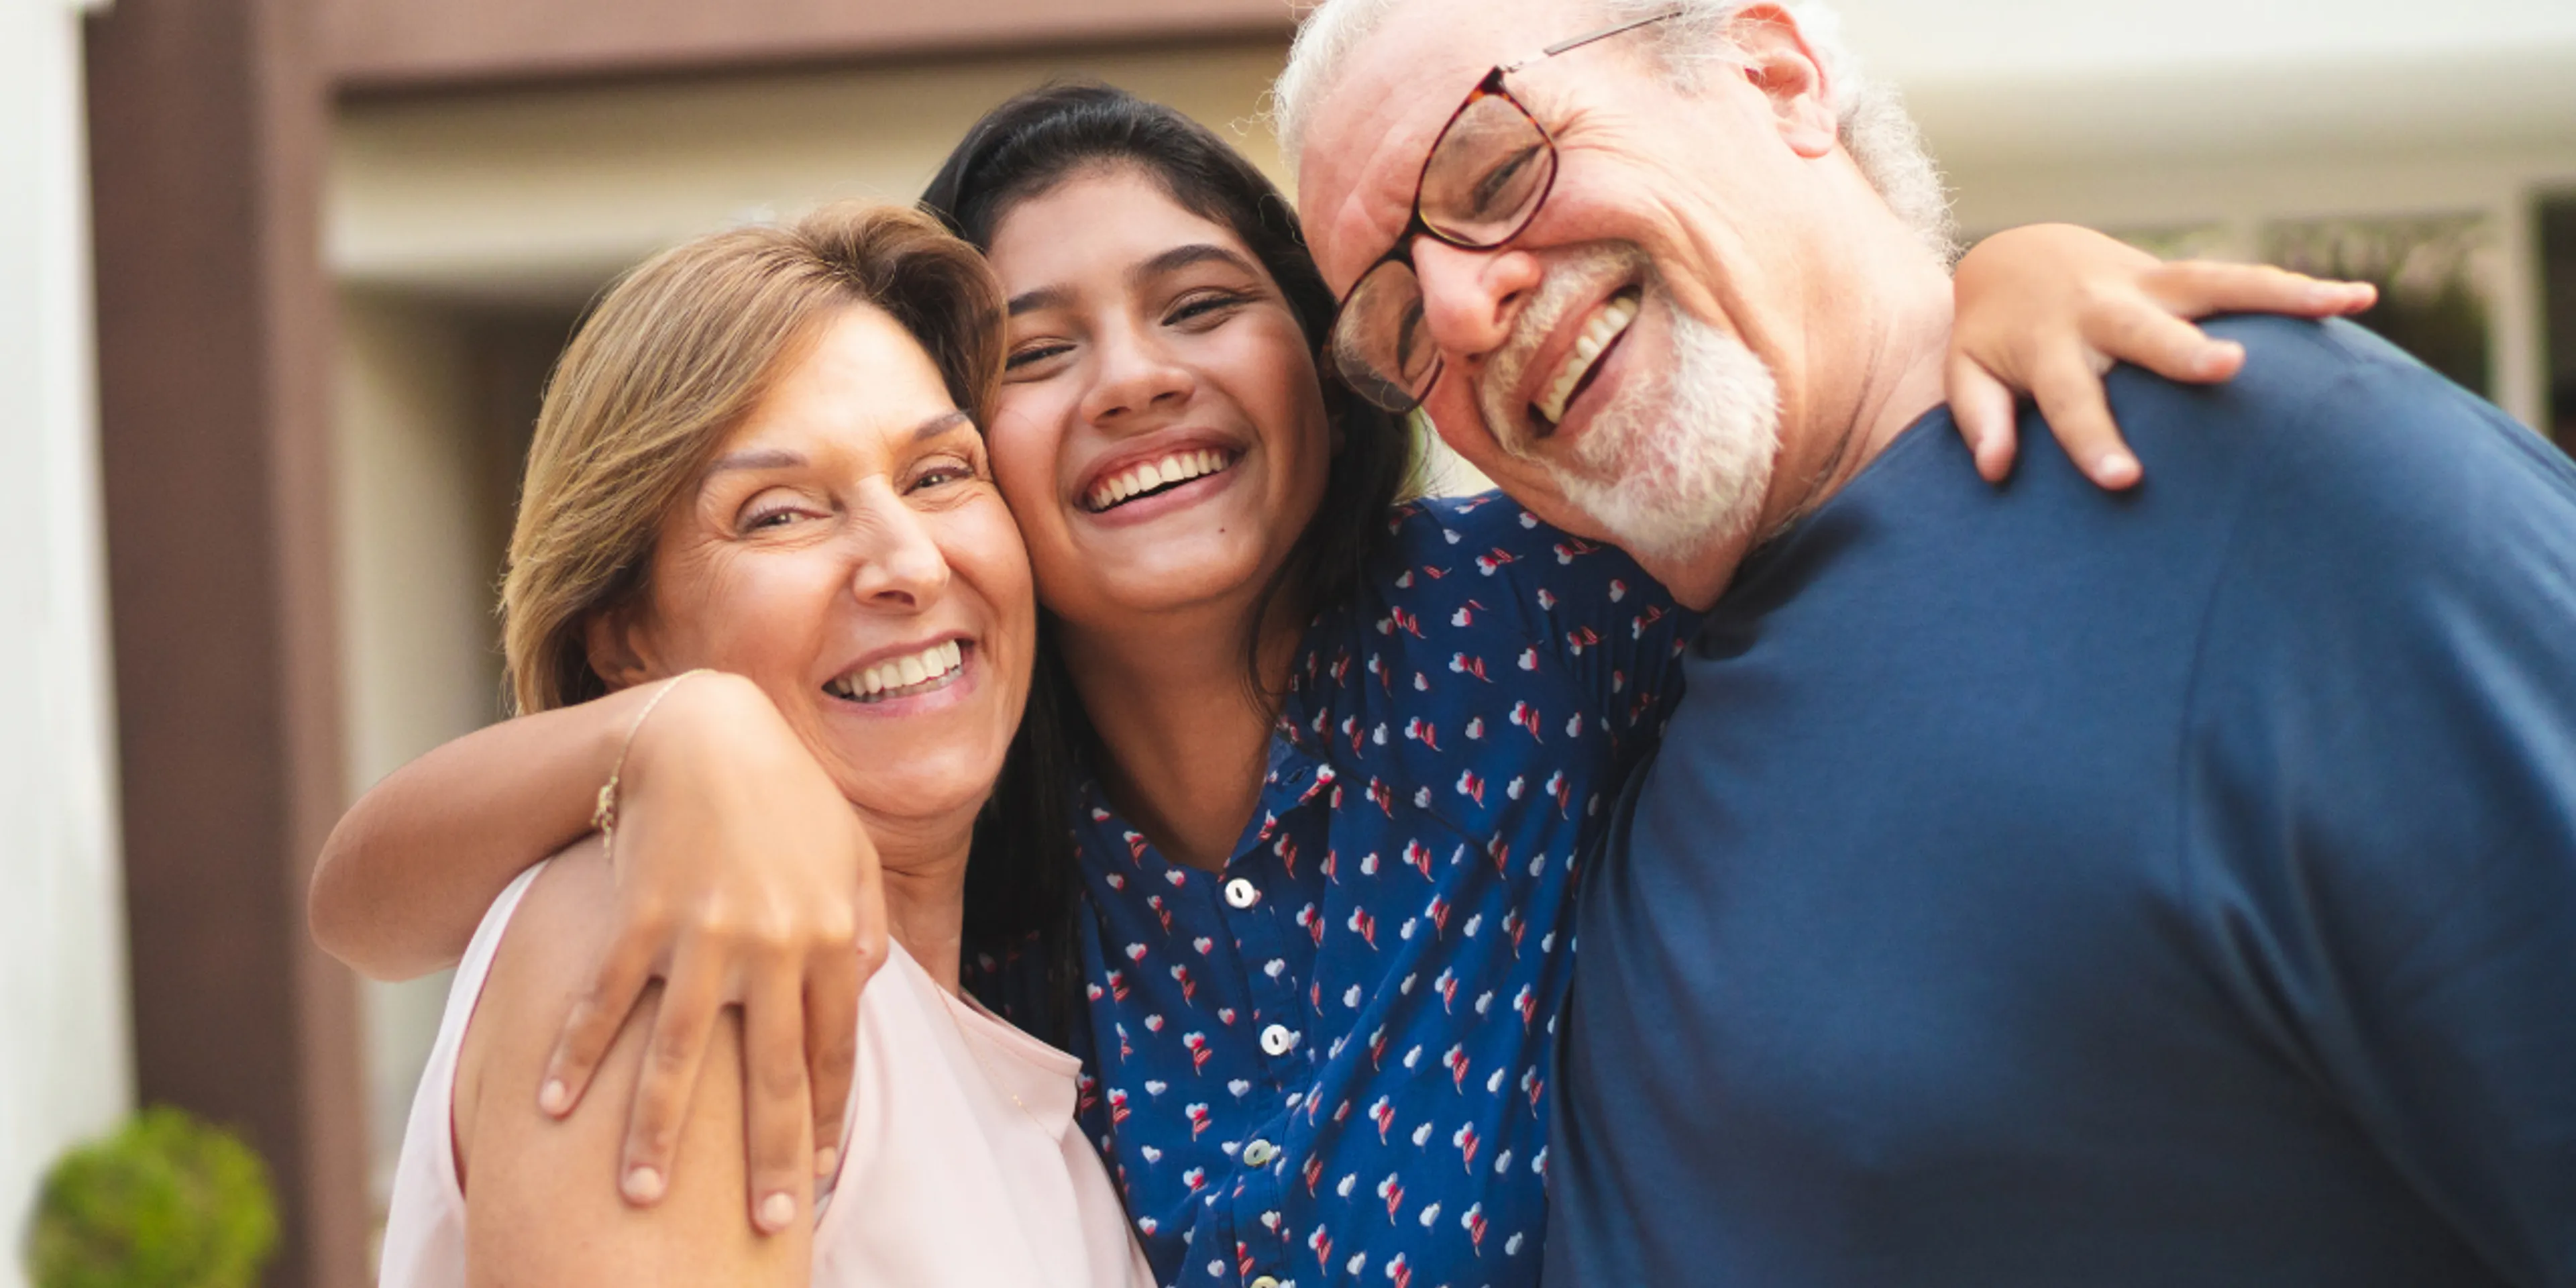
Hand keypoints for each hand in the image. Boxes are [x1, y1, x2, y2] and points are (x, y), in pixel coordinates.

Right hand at [533, 672, 881, 1233]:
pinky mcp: (638, 917)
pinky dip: (575, 1055)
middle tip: (765, 1224)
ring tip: (640, 1199)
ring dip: (655, 1134)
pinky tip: (549, 1106)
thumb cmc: (785, 792)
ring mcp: (702, 936)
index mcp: (830, 938)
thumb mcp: (849, 850)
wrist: (704, 731)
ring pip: (678, 1058)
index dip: (825, 1120)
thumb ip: (867, 920)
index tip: (821, 1178)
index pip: (832, 1053)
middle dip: (769, 1158)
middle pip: (770, 1076)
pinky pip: (605, 1001)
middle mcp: (772, 948)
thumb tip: (872, 983)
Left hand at [1947, 223, 2377, 488]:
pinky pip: (2245, 280)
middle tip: (2225, 370)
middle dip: (2184, 351)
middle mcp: (2102, 309)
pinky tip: (2359, 300)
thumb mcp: (1968, 373)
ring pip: (2214, 286)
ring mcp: (2148, 285)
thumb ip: (1979, 419)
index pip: (2071, 400)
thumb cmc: (1995, 336)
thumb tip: (1994, 469)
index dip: (2094, 440)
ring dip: (2276, 296)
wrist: (2018, 260)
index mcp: (2048, 344)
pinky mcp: (2182, 277)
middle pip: (2145, 332)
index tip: (2123, 480)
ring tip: (2340, 306)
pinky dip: (2299, 287)